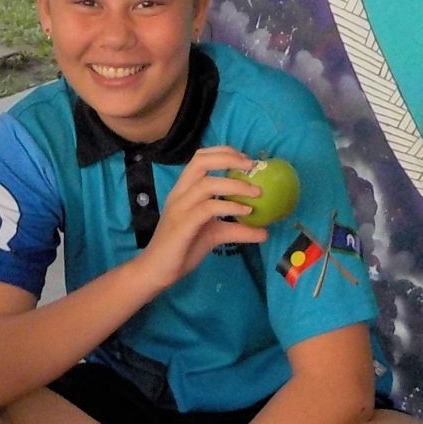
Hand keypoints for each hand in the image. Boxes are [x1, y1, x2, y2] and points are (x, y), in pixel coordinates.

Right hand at [139, 145, 269, 286]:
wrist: (157, 271)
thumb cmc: (183, 248)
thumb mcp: (215, 234)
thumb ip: (237, 229)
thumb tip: (264, 231)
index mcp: (185, 190)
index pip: (200, 158)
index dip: (224, 152)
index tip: (247, 160)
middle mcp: (180, 193)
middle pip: (201, 161)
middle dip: (229, 158)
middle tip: (252, 166)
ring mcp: (180, 208)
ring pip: (206, 183)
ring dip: (235, 184)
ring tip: (256, 193)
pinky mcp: (182, 225)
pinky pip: (207, 208)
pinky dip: (229, 206)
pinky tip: (245, 212)